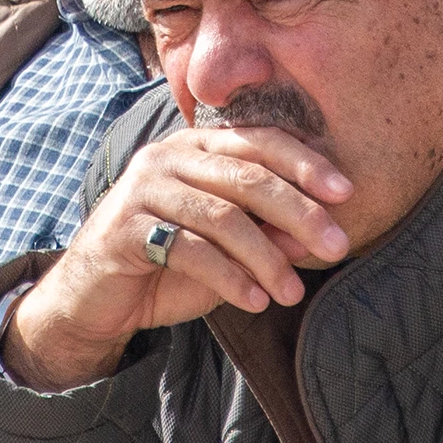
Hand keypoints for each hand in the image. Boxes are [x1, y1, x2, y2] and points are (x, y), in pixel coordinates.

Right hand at [0, 125, 352, 389]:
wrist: (95, 298)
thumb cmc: (168, 264)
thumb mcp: (226, 246)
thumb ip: (265, 232)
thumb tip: (317, 233)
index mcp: (197, 146)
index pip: (260, 142)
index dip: (307, 164)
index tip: (347, 193)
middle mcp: (169, 157)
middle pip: (248, 176)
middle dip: (299, 212)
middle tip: (337, 246)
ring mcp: (144, 190)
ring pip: (222, 217)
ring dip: (267, 257)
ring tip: (293, 291)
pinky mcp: (125, 230)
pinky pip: (190, 251)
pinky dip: (230, 278)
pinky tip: (256, 301)